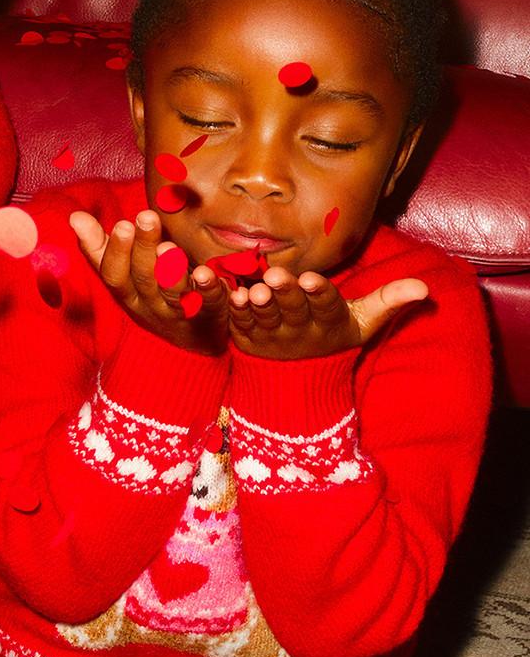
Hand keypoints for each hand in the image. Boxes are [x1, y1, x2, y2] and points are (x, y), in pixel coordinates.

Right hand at [69, 208, 229, 352]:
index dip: (116, 252)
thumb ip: (100, 247)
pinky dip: (208, 287)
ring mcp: (181, 311)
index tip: (121, 224)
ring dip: (170, 271)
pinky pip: (209, 302)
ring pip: (173, 294)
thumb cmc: (154, 292)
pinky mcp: (211, 312)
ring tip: (169, 248)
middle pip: (144, 279)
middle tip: (147, 217)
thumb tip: (75, 217)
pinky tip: (206, 273)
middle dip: (143, 248)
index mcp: (128, 293)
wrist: (195, 339)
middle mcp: (152, 305)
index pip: (115, 275)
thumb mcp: (125, 275)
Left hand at [228, 265, 428, 359]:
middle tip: (277, 276)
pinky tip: (232, 298)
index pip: (327, 307)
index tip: (313, 279)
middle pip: (294, 310)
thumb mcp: (364, 323)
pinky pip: (240, 325)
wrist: (300, 379)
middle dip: (287, 293)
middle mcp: (300, 331)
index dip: (320, 294)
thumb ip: (389, 301)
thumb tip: (425, 287)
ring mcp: (272, 337)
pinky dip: (236, 313)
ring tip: (255, 289)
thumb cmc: (335, 335)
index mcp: (329, 322)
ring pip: (265, 318)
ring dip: (259, 304)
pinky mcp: (247, 339)